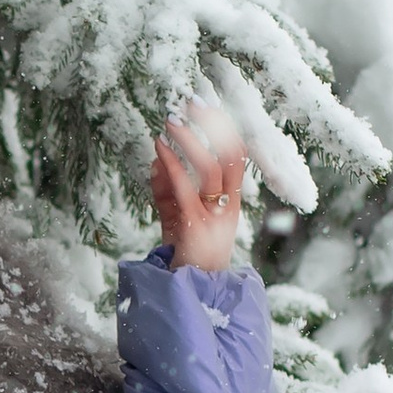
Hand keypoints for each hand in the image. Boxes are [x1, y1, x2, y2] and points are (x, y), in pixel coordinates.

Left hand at [150, 100, 247, 271]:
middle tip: (191, 102)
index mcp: (230, 202)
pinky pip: (184, 189)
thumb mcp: (176, 215)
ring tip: (170, 122)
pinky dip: (172, 165)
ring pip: (209, 169)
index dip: (225, 129)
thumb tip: (156, 159)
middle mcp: (228, 207)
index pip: (236, 158)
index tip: (208, 105)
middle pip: (228, 157)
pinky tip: (160, 148)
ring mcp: (213, 217)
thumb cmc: (185, 253)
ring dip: (189, 140)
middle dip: (212, 125)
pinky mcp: (194, 226)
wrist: (189, 291)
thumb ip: (167, 189)